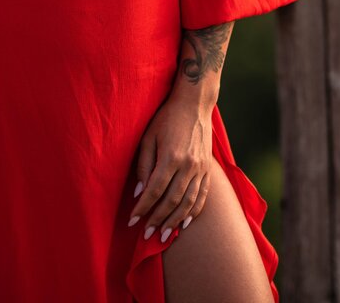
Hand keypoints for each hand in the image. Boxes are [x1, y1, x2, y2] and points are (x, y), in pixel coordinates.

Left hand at [125, 94, 212, 243]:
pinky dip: (194, 211)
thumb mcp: (148, 137)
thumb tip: (139, 193)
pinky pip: (203, 195)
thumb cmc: (166, 118)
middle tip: (146, 235)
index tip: (132, 221)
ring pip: (189, 202)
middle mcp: (188, 165)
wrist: (194, 104)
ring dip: (176, 221)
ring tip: (164, 235)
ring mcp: (200, 168)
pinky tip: (185, 223)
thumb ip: (143, 166)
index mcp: (171, 157)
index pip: (154, 191)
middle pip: (172, 201)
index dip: (143, 209)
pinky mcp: (207, 168)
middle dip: (158, 220)